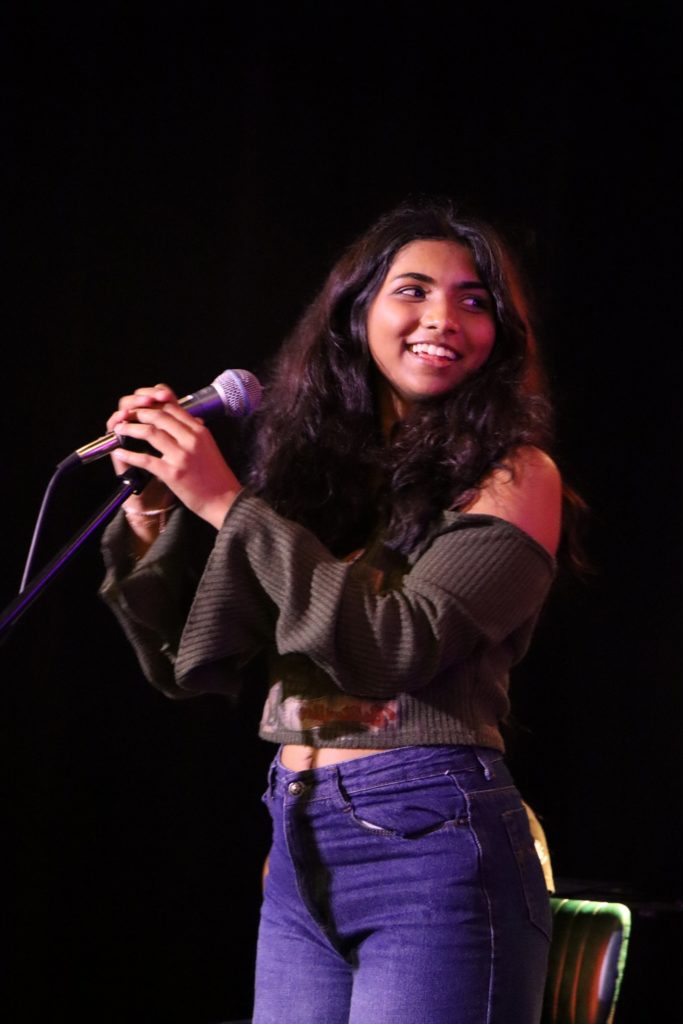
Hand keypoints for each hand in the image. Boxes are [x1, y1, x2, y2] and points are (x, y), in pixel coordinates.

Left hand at [107, 384, 242, 529]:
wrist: (225, 501)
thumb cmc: (216, 477)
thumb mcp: (208, 447)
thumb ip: (193, 433)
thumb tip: (179, 421)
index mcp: (200, 431)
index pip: (173, 408)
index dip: (153, 404)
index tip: (141, 407)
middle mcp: (191, 439)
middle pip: (159, 415)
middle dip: (138, 413)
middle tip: (127, 415)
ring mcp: (182, 456)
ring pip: (150, 432)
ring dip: (130, 428)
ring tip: (119, 429)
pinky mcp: (173, 473)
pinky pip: (145, 459)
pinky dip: (129, 455)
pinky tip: (119, 453)